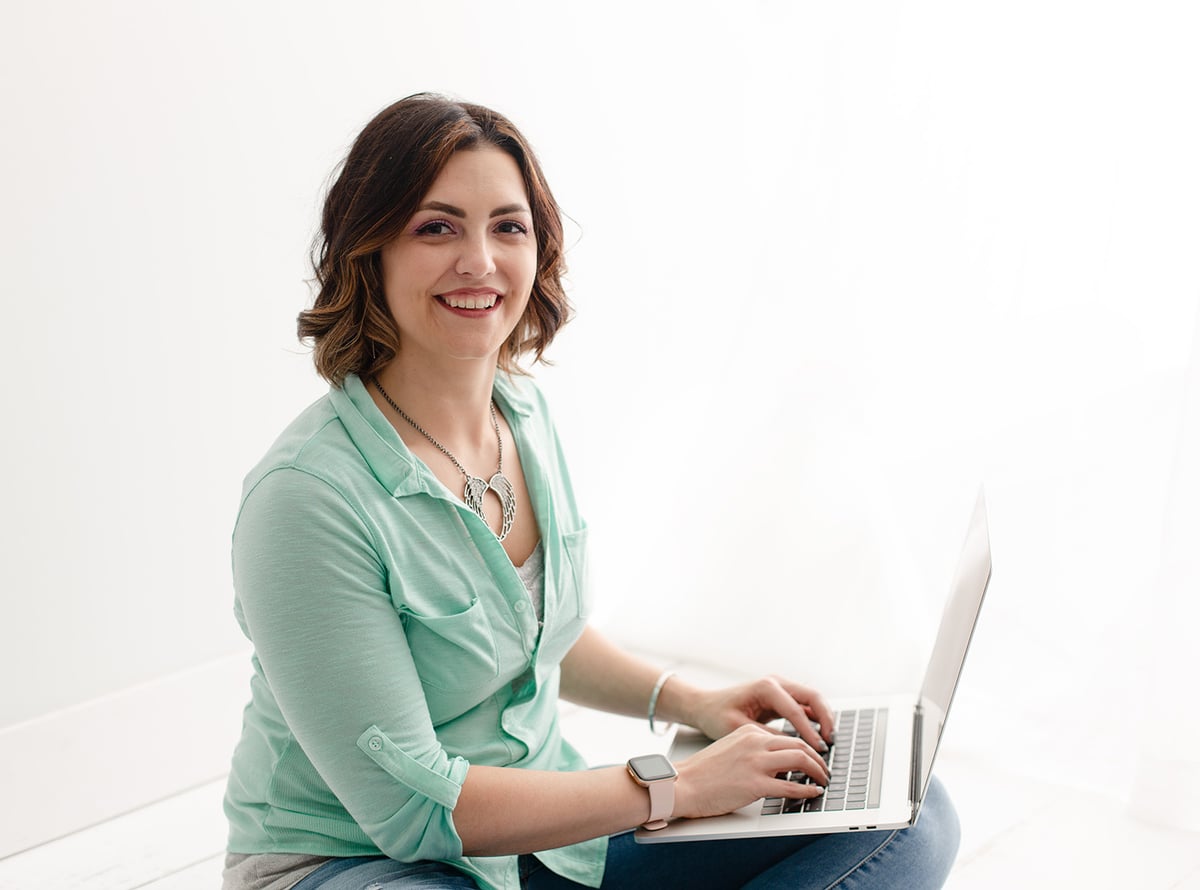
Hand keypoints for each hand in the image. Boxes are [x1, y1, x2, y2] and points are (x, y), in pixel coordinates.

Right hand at [672, 723, 829, 819]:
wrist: (681, 785)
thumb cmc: (702, 773)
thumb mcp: (730, 749)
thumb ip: (753, 751)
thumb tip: (779, 765)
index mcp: (748, 732)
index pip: (787, 736)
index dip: (806, 747)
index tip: (814, 758)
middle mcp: (754, 742)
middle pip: (799, 744)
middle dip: (818, 758)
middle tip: (825, 770)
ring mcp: (755, 763)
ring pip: (801, 760)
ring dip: (818, 771)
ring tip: (824, 781)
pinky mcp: (755, 784)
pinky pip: (791, 785)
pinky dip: (807, 789)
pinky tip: (813, 793)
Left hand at [686, 675, 835, 753]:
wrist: (704, 706)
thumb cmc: (716, 715)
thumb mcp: (739, 729)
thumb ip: (767, 737)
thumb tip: (792, 749)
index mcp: (765, 687)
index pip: (796, 710)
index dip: (809, 731)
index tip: (818, 750)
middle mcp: (776, 683)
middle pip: (812, 696)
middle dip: (825, 718)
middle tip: (830, 742)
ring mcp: (780, 688)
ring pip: (812, 699)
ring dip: (822, 718)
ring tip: (827, 741)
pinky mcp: (781, 697)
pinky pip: (804, 706)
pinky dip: (813, 719)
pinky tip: (817, 737)